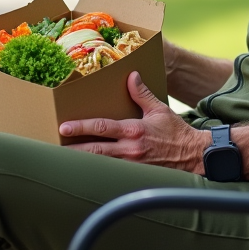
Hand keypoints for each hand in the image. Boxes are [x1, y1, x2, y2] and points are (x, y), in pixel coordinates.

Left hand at [60, 72, 207, 173]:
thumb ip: (142, 94)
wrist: (192, 156)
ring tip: (65, 158)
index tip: (64, 127)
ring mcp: (131, 164)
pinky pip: (112, 172)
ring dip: (83, 160)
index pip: (102, 127)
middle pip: (95, 149)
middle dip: (74, 148)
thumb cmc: (175, 132)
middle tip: (56, 145)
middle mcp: (130, 149)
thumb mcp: (159, 109)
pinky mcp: (134, 174)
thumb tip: (131, 76)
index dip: (81, 127)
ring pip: (101, 163)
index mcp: (134, 130)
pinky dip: (97, 170)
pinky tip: (86, 170)